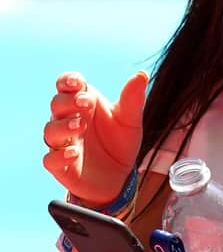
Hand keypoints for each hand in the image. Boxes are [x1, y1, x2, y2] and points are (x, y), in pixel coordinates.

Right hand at [42, 71, 147, 204]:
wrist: (120, 177)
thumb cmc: (120, 143)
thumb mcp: (130, 121)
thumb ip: (133, 99)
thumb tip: (142, 74)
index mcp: (82, 104)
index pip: (66, 85)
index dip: (68, 81)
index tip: (77, 82)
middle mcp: (68, 121)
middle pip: (57, 104)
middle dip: (68, 101)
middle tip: (86, 102)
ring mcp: (62, 143)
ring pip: (51, 131)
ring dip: (63, 127)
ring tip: (80, 126)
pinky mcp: (60, 166)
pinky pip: (51, 160)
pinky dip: (59, 156)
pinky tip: (74, 153)